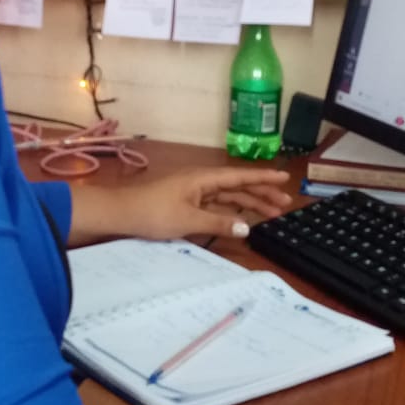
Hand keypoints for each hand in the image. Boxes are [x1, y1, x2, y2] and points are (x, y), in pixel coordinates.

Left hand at [75, 167, 291, 243]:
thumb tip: (246, 227)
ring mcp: (193, 192)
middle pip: (237, 187)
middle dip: (261, 194)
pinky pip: (215, 205)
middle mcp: (201, 181)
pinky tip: (240, 220)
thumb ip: (218, 224)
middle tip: (284, 204)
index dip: (263, 178)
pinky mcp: (185, 203)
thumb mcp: (188, 220)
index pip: (240, 177)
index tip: (284, 178)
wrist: (119, 213)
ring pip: (227, 197)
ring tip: (270, 214)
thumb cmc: (152, 212)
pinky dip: (230, 212)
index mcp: (203, 178)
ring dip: (248, 204)